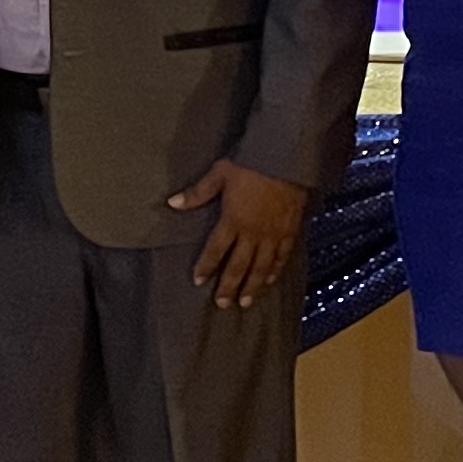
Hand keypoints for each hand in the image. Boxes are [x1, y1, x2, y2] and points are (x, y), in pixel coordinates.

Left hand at [165, 160, 309, 309]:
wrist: (285, 158)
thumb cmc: (250, 164)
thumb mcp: (219, 174)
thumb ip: (197, 193)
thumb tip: (172, 203)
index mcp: (232, 220)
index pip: (216, 250)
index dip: (206, 266)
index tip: (198, 281)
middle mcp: (252, 233)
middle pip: (239, 265)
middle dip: (229, 285)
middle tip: (222, 304)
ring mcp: (272, 234)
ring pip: (261, 266)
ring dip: (252, 285)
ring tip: (246, 302)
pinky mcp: (289, 231)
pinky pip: (282, 256)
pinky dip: (275, 270)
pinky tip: (270, 280)